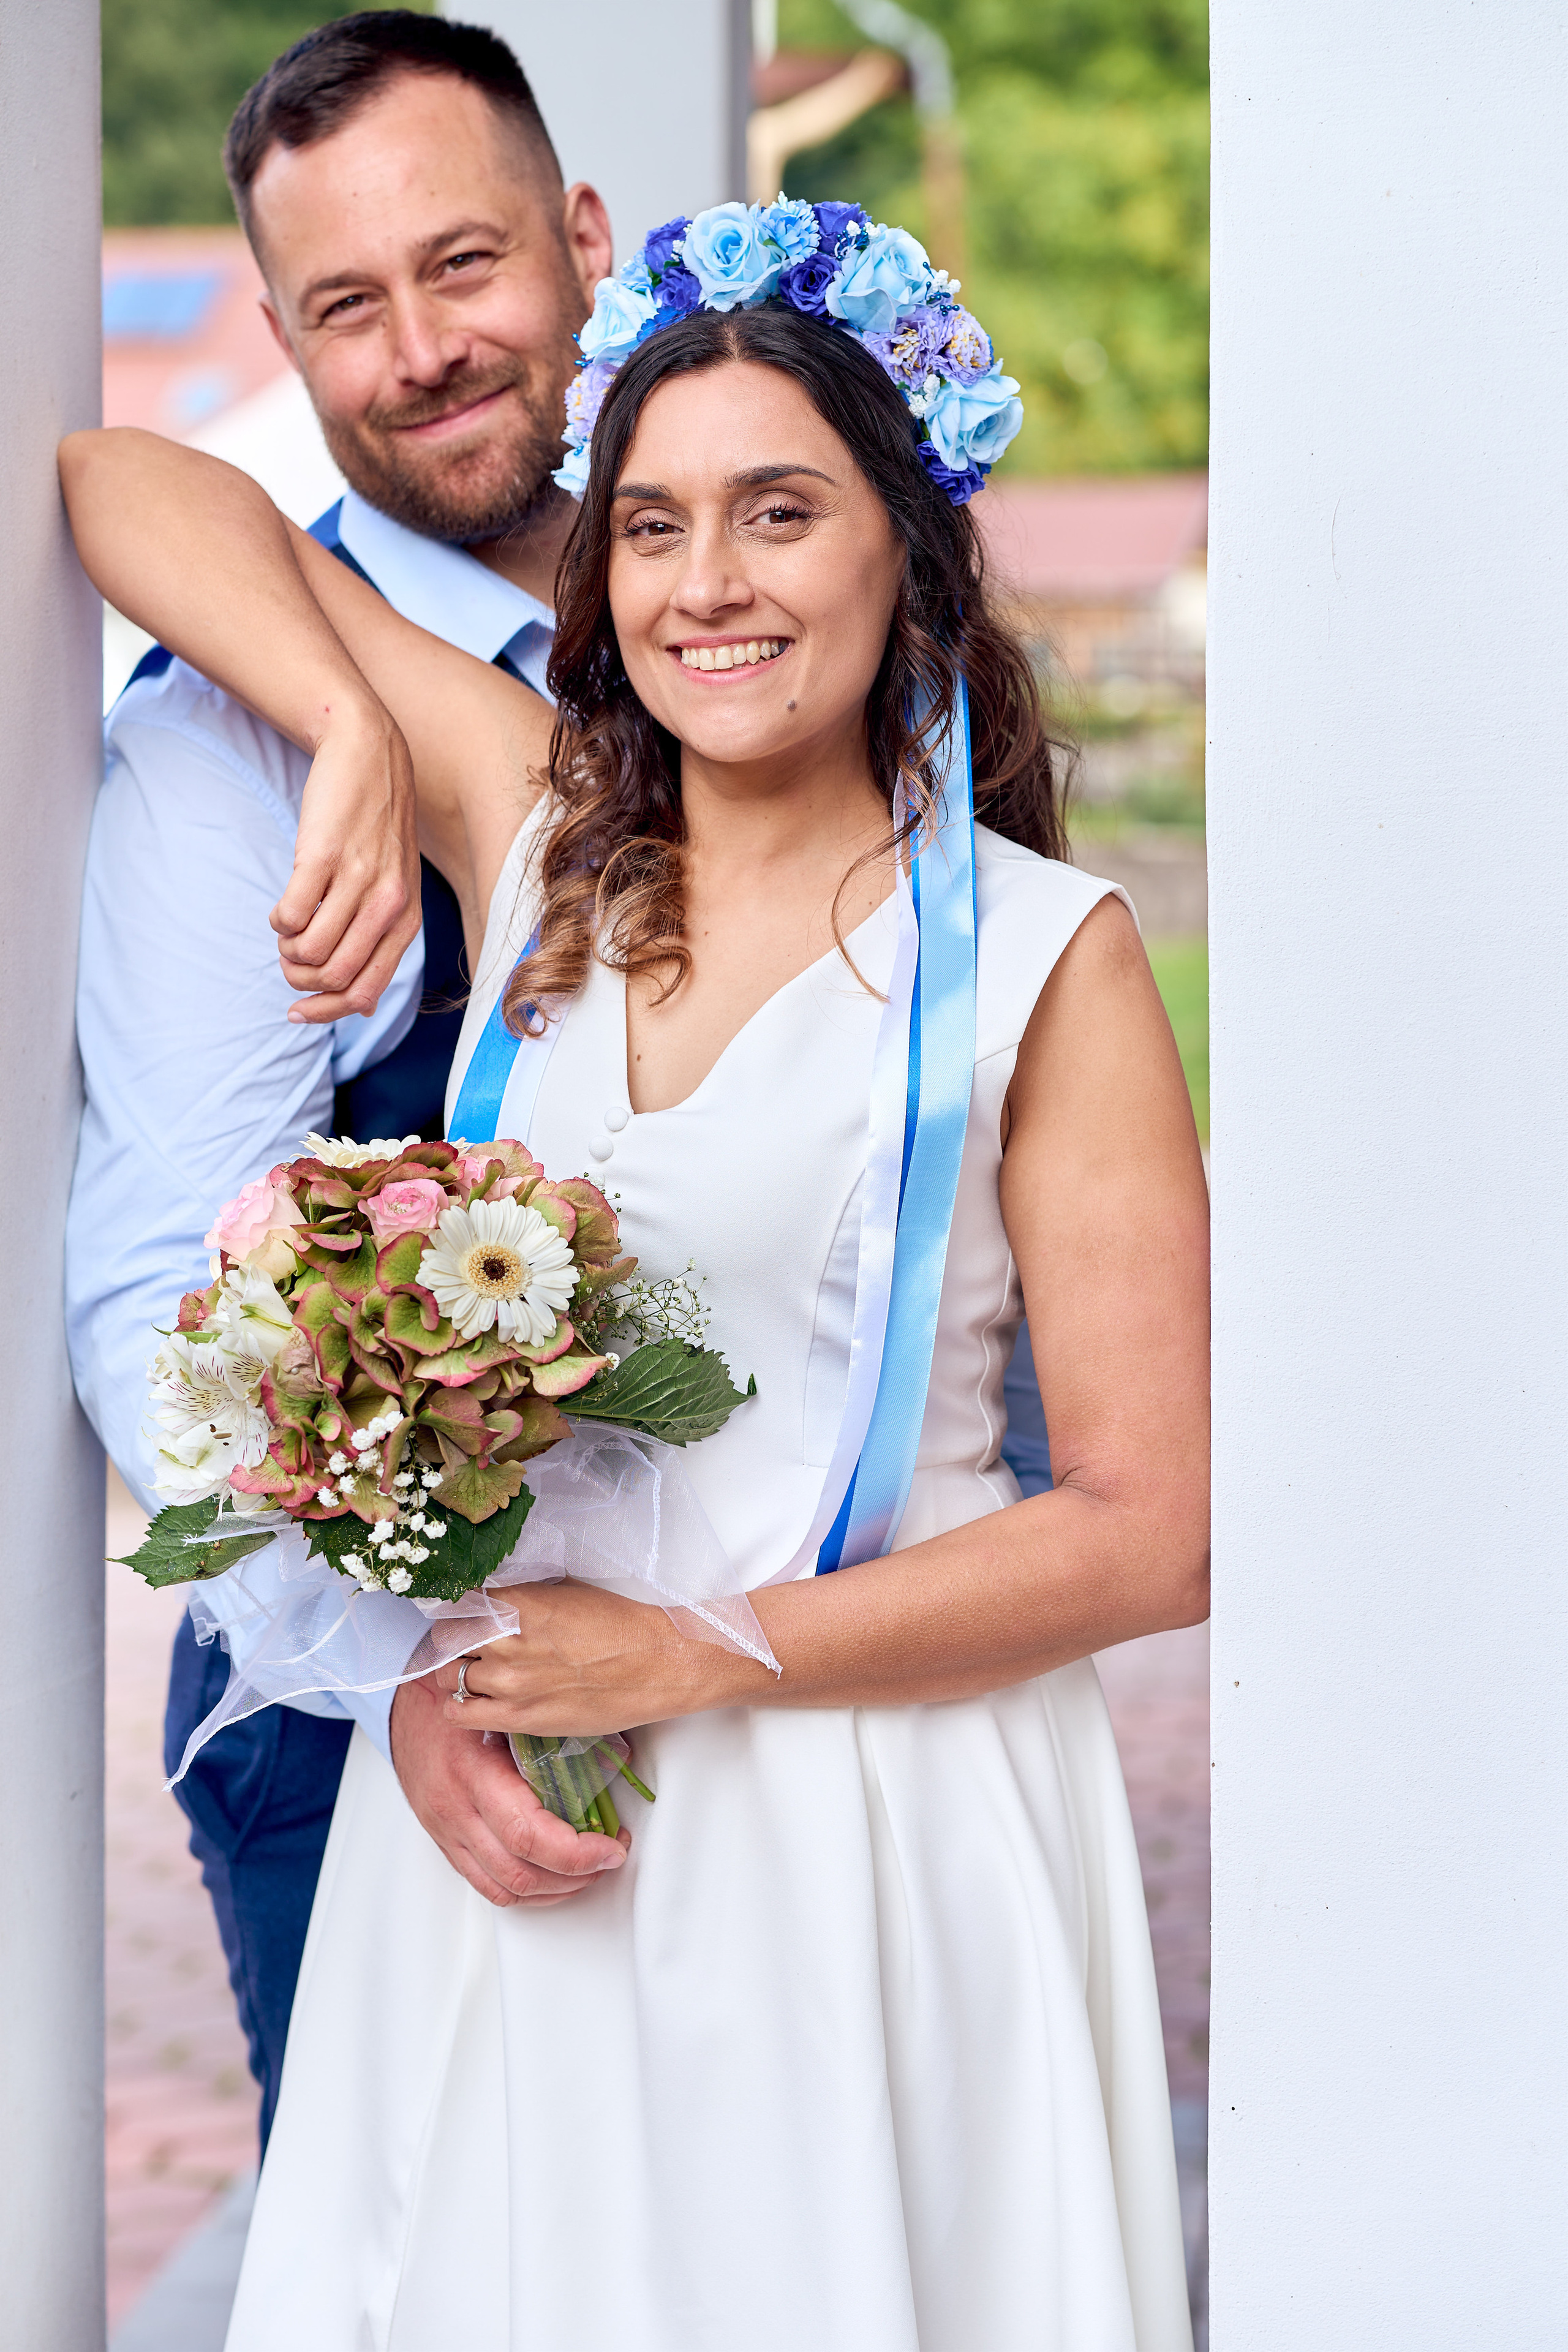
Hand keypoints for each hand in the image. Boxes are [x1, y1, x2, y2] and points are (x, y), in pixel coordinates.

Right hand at [271, 696, 421, 1023]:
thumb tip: (364, 1006)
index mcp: (406, 920)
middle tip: (288, 958)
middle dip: (300, 980)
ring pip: (310, 952)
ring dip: (287, 951)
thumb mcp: (395, 886)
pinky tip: (283, 908)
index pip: (366, 993)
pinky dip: (278, 923)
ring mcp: (357, 881)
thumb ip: (382, 940)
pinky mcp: (323, 857)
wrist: (368, 753)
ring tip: (287, 930)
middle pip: (334, 978)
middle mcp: (388, 905)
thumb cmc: (374, 828)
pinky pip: (290, 917)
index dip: (326, 1012)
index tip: (295, 1010)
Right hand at [389, 1669, 628, 1905]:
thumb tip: (615, 1763)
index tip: (612, 1845)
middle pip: (520, 1872)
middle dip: (577, 1875)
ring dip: (555, 1890)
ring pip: (504, 1889)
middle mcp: (456, 1811)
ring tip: (588, 1869)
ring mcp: (447, 1832)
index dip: (578, 1853)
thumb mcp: (510, 1709)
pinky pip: (486, 1885)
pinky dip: (525, 1891)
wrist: (409, 1704)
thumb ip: (556, 1737)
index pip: (528, 1836)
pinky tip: (551, 1876)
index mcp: (474, 1773)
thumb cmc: (461, 1699)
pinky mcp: (445, 1842)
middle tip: (610, 1855)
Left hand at [433, 1580, 736, 1735]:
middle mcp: (504, 1640)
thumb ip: (523, 1596)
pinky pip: (458, 1713)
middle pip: (445, 1640)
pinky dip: (457, 1705)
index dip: (460, 1610)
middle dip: (454, 1642)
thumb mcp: (566, 1591)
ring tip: (477, 1672)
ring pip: (448, 1677)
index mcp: (516, 1602)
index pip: (457, 1602)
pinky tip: (472, 1700)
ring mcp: (508, 1681)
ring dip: (458, 1673)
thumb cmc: (620, 1624)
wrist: (656, 1664)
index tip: (467, 1616)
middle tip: (470, 1646)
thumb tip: (496, 1599)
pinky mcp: (517, 1716)